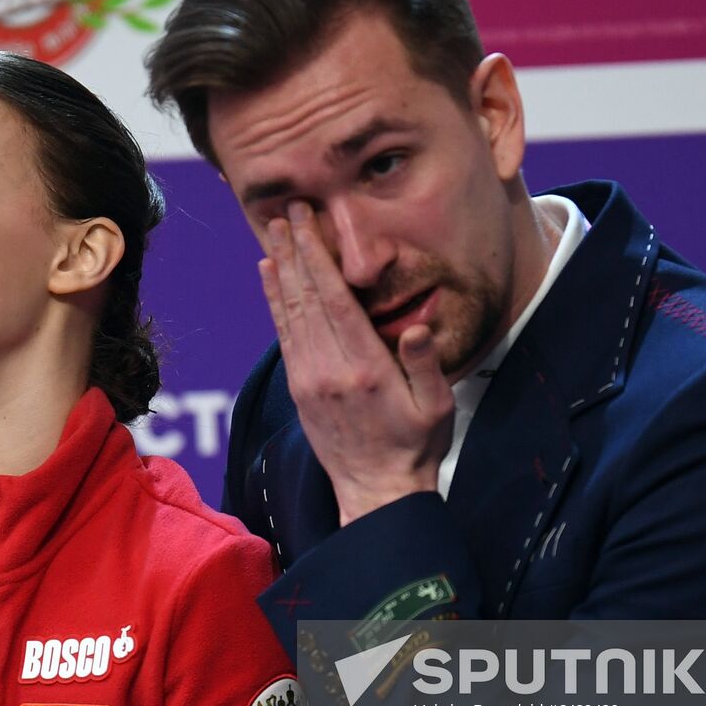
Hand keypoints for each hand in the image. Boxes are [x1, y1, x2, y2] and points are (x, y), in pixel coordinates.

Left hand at [259, 202, 453, 523]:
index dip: (317, 257)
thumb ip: (424, 365)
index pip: (335, 300)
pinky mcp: (299, 388)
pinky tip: (270, 278)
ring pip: (289, 313)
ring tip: (272, 235)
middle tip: (284, 213)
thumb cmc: (415, 447)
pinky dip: (274, 302)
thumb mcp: (435, 407)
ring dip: (279, 270)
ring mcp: (309, 379)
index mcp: (364, 368)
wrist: (376, 492)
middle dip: (294, 252)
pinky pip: (283, 334)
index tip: (306, 224)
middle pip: (306, 298)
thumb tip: (414, 328)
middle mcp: (329, 369)